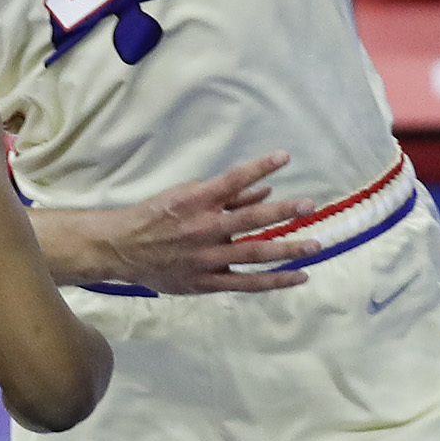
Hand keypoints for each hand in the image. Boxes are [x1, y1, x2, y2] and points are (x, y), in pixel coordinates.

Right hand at [56, 152, 319, 292]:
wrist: (123, 249)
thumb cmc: (156, 215)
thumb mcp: (185, 194)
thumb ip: (225, 195)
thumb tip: (264, 190)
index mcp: (196, 200)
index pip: (233, 179)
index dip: (260, 167)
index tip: (284, 157)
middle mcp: (205, 228)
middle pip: (251, 218)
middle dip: (283, 212)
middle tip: (310, 205)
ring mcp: (208, 258)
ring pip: (254, 253)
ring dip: (288, 247)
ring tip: (316, 243)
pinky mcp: (207, 282)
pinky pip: (247, 283)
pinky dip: (274, 280)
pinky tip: (299, 276)